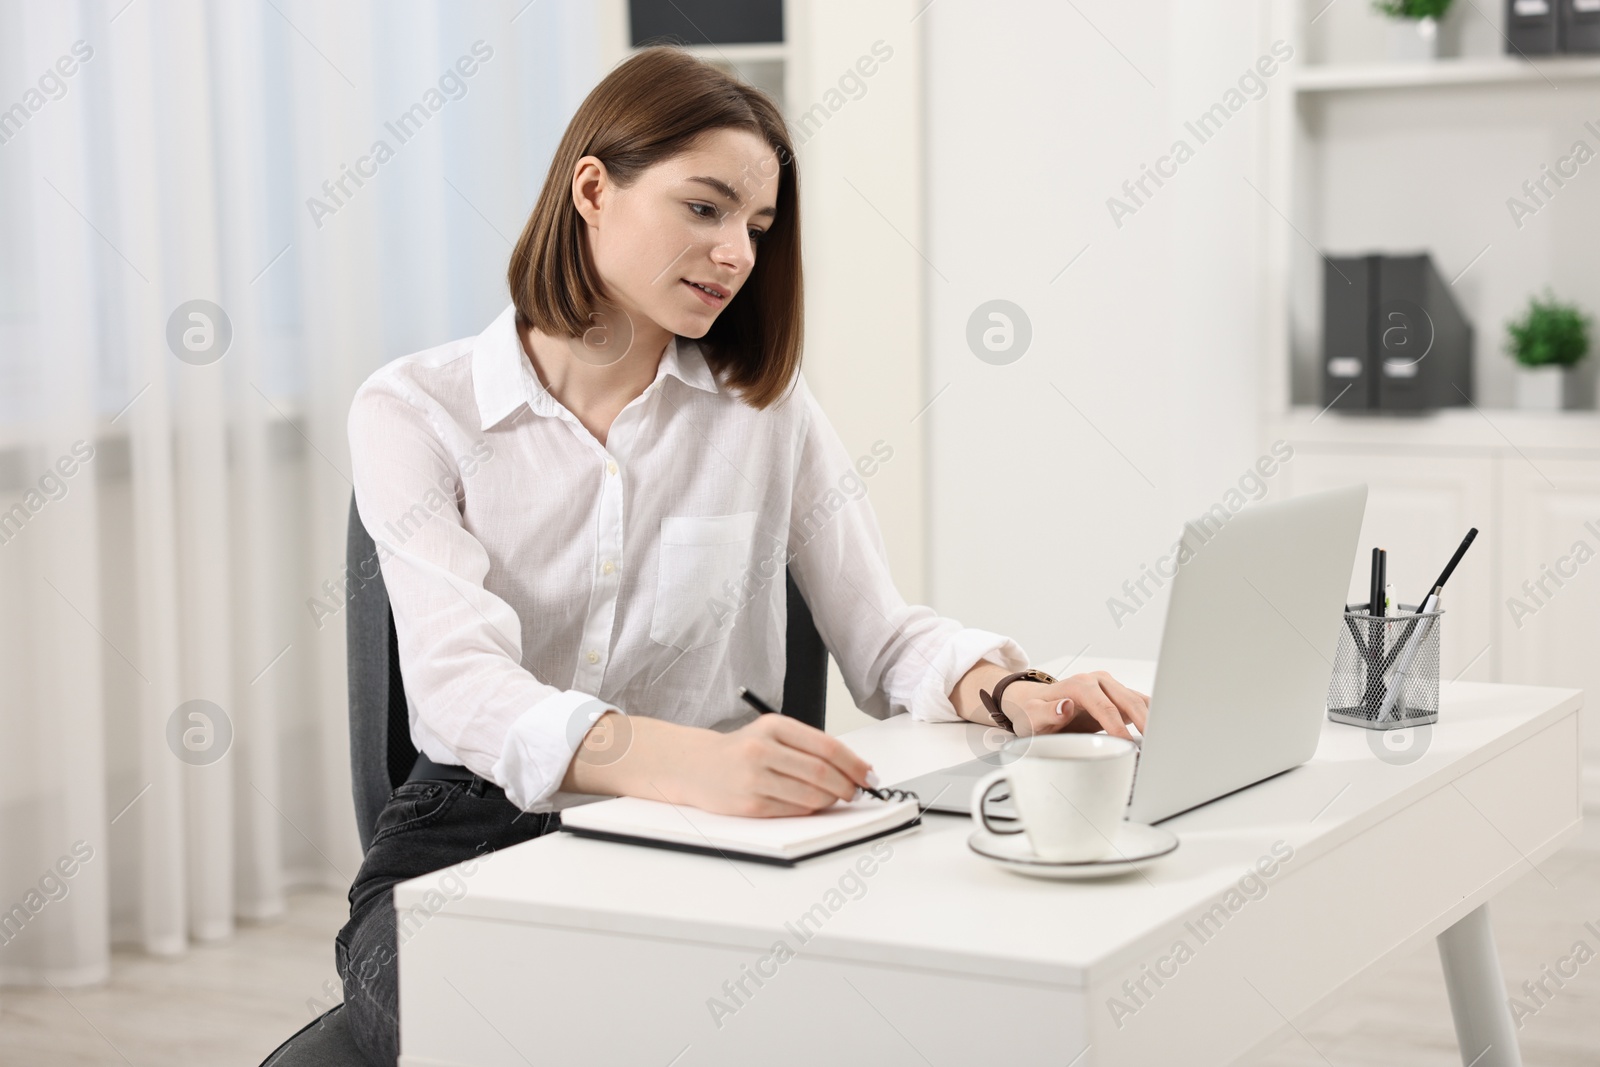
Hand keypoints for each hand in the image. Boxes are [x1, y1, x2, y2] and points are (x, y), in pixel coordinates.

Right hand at [670, 713, 875, 817]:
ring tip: (835, 797)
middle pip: (822, 772)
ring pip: (811, 795)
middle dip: (848, 785)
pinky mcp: (750, 804)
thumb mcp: (772, 734)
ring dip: (831, 800)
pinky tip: (811, 804)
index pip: (827, 746)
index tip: (869, 774)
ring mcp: (754, 778)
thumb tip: (853, 768)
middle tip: (857, 791)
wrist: (695, 766)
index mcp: (773, 725)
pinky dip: (811, 810)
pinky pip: (794, 811)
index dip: (854, 763)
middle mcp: (762, 749)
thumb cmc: (741, 750)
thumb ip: (808, 746)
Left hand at [1001, 671, 1148, 739]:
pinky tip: (1161, 732)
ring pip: (1139, 701)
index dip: (1117, 727)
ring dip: (1153, 719)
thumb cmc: (1034, 712)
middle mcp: (1098, 681)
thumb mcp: (1032, 716)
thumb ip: (1046, 713)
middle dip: (1144, 722)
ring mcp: (1110, 687)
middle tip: (1155, 747)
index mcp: (1079, 685)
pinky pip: (1141, 705)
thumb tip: (1065, 706)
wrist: (1035, 704)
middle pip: (1128, 701)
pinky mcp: (1118, 697)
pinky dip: (1152, 717)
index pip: (1104, 706)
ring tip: (1166, 741)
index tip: (1127, 745)